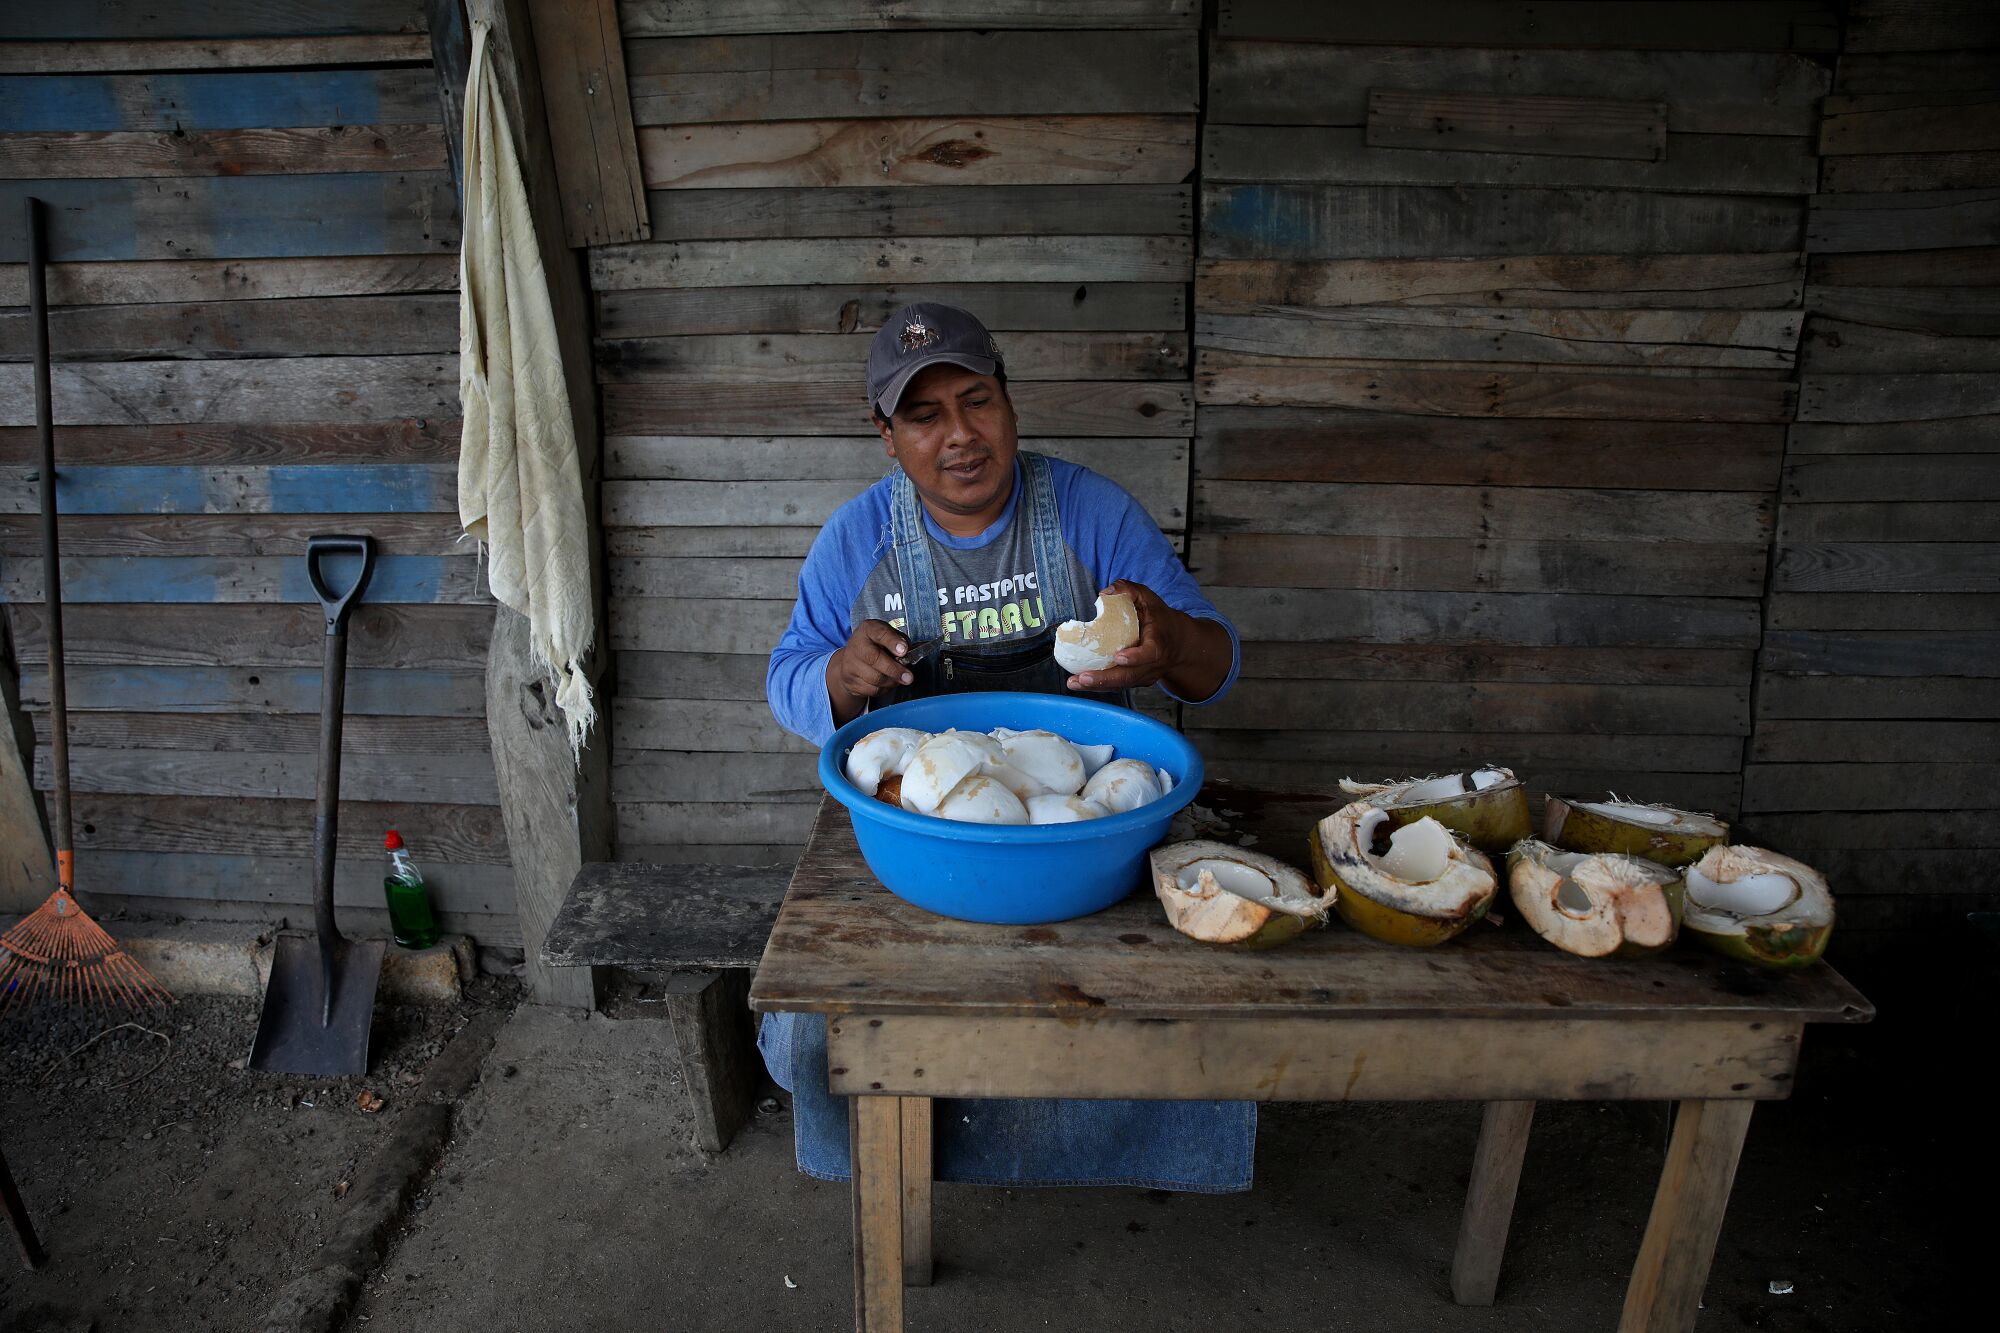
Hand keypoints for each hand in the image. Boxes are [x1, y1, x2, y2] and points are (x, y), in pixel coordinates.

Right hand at [826, 619, 913, 724]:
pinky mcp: (850, 681)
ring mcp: (851, 664)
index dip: (892, 642)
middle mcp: (856, 645)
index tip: (904, 651)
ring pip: (875, 678)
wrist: (851, 661)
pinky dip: (884, 689)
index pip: (879, 633)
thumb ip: (899, 642)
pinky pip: (872, 690)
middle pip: (874, 658)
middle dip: (894, 669)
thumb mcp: (887, 637)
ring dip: (892, 681)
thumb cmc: (876, 646)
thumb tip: (911, 653)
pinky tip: (887, 683)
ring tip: (900, 679)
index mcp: (868, 630)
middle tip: (909, 677)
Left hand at [1065, 580, 1230, 700]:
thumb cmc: (1159, 618)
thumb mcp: (1148, 598)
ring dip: (1097, 686)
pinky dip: (1099, 686)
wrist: (1179, 643)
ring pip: (1122, 684)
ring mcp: (1145, 676)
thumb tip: (1104, 594)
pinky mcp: (1137, 681)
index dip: (1136, 657)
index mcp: (1159, 642)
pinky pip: (1118, 686)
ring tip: (1074, 683)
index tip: (1119, 657)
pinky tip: (1079, 683)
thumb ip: (1128, 590)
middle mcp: (1153, 664)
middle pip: (1130, 676)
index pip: (1150, 653)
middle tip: (1083, 678)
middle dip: (1105, 679)